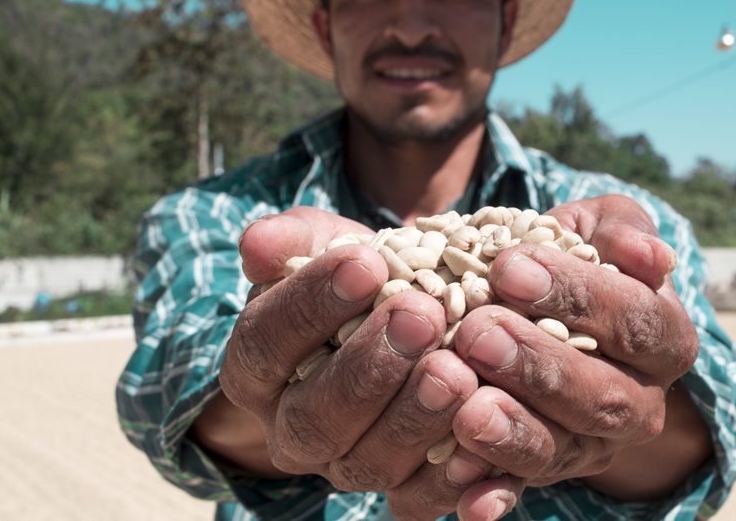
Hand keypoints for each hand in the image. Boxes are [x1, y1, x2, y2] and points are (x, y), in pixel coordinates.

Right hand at [193, 207, 517, 519]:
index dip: (310, 305)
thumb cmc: (357, 278)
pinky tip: (480, 441)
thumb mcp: (324, 247)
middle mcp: (291, 431)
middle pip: (313, 417)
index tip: (365, 262)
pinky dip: (450, 479)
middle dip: (369, 367)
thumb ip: (294, 241)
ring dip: (414, 418)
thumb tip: (258, 242)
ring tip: (455, 367)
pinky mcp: (399, 492)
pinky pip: (416, 502)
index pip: (267, 342)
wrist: (400, 322)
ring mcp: (345, 467)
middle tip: (421, 314)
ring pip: (366, 464)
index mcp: (256, 370)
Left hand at [449, 195, 708, 498]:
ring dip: (516, 433)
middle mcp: (639, 402)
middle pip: (603, 395)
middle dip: (539, 366)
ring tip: (469, 410)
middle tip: (477, 333)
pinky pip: (522, 488)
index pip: (634, 320)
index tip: (510, 268)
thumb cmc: (570, 257)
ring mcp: (592, 445)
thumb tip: (651, 255)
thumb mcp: (595, 228)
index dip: (577, 296)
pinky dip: (496, 495)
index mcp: (663, 338)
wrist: (542, 310)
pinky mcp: (545, 472)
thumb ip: (620, 229)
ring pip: (564, 449)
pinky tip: (469, 502)